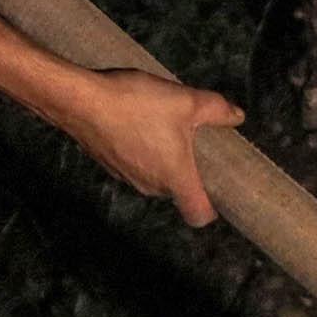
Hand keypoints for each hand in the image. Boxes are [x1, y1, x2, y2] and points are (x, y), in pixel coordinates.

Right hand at [58, 68, 245, 226]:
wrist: (78, 100)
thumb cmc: (137, 105)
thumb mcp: (185, 100)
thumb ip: (216, 109)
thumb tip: (238, 116)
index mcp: (174, 179)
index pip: (199, 216)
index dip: (212, 208)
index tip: (217, 188)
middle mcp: (150, 187)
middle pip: (176, 191)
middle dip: (186, 171)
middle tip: (192, 140)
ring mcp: (126, 178)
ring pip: (154, 176)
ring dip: (161, 158)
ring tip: (161, 124)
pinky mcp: (107, 165)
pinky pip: (133, 165)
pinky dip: (139, 151)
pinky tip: (134, 121)